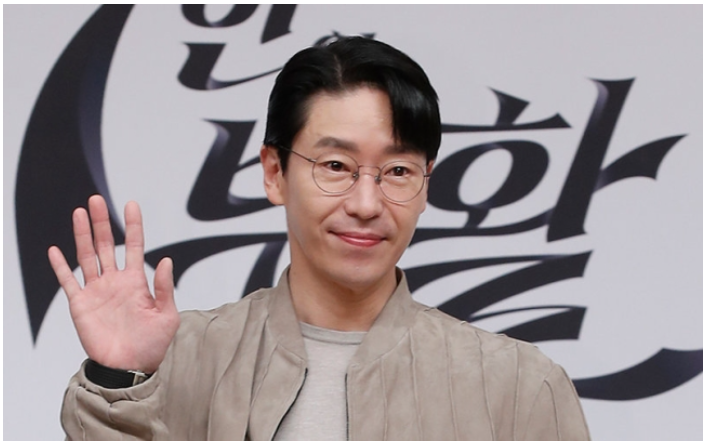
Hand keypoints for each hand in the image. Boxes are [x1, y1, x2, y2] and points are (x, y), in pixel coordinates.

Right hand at [48, 195, 179, 373]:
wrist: (129, 368)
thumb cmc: (152, 344)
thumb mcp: (166, 315)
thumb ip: (165, 288)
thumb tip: (167, 261)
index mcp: (137, 282)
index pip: (135, 246)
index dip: (133, 225)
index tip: (132, 204)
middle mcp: (115, 282)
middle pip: (107, 245)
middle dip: (102, 222)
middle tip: (96, 199)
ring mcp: (97, 291)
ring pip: (87, 256)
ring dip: (82, 235)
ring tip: (79, 213)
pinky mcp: (81, 305)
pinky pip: (69, 282)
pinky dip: (61, 266)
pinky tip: (56, 249)